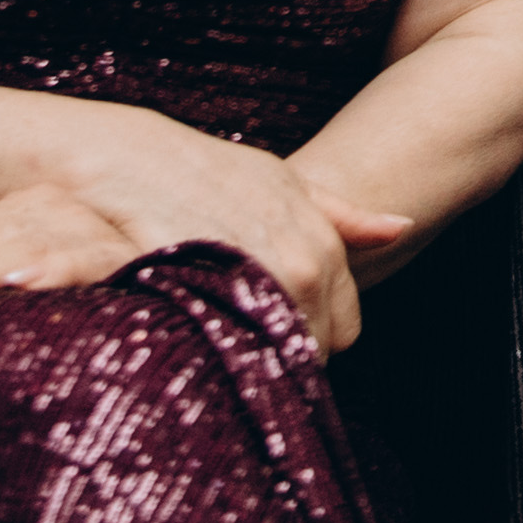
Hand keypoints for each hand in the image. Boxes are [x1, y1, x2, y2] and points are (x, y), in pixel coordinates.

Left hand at [0, 184, 138, 337]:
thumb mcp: (26, 268)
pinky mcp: (137, 254)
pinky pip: (91, 256)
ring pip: (21, 242)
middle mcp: (54, 213)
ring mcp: (95, 230)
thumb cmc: (104, 279)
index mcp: (23, 216)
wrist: (197, 272)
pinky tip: (23, 279)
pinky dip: (57, 263)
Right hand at [54, 106, 408, 352]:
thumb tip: (401, 228)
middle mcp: (298, 266)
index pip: (343, 331)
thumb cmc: (202, 173)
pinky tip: (197, 343)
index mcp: (320, 248)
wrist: (122, 161)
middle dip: (287, 357)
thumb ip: (341, 216)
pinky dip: (217, 355)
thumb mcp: (280, 184)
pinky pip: (228, 352)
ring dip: (254, 361)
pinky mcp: (204, 295)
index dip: (314, 338)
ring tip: (220, 341)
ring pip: (276, 360)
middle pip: (313, 352)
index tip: (281, 336)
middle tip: (246, 345)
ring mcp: (251, 282)